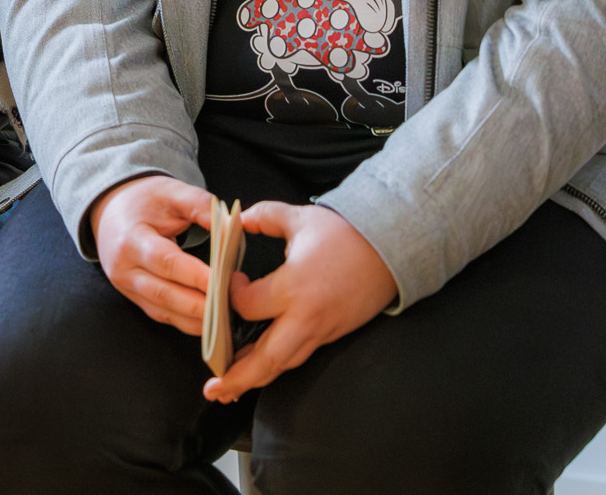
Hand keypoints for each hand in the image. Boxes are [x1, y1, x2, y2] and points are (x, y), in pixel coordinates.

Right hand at [87, 175, 215, 333]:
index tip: (225, 282)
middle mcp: (124, 269)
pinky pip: (163, 316)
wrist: (111, 210)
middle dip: (201, 304)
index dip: (195, 275)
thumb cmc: (144, 200)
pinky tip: (212, 320)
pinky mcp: (135, 299)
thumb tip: (230, 226)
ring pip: (165, 312)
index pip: (165, 262)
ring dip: (197, 319)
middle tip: (234, 303)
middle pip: (165, 294)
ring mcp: (128, 288)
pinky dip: (188, 321)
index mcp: (131, 239)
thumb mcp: (171, 191)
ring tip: (229, 315)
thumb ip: (201, 205)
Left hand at [203, 202, 396, 403]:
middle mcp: (305, 317)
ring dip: (255, 378)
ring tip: (230, 389)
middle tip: (213, 389)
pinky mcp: (332, 335)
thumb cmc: (345, 232)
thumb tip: (237, 218)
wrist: (391, 249)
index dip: (229, 294)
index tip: (230, 281)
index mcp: (293, 287)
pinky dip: (277, 365)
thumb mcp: (299, 217)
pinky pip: (299, 356)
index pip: (247, 305)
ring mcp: (321, 331)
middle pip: (266, 358)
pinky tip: (260, 367)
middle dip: (238, 377)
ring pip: (284, 364)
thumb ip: (264, 216)